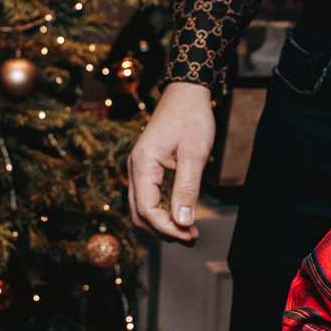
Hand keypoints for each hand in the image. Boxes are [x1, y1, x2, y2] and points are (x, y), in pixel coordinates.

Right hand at [128, 80, 216, 241]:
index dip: (168, 228)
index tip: (190, 235)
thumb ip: (187, 189)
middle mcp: (135, 168)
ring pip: (142, 209)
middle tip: (192, 237)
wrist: (186, 93)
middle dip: (164, 230)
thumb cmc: (191, 118)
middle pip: (140, 214)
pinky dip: (162, 212)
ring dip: (163, 224)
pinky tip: (181, 215)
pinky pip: (148, 198)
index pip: (147, 210)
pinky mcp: (146, 168)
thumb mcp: (194, 154)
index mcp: (143, 164)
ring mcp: (138, 168)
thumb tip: (184, 222)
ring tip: (189, 231)